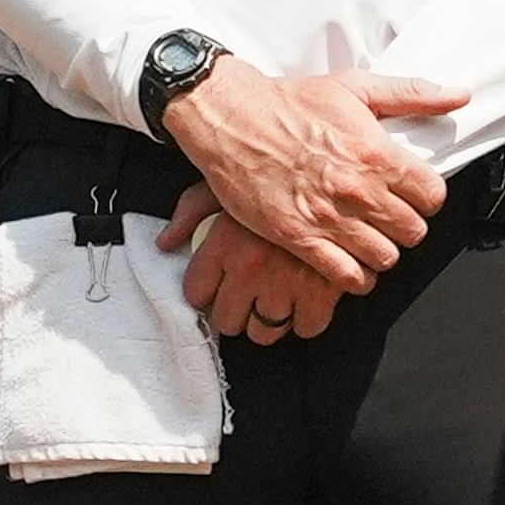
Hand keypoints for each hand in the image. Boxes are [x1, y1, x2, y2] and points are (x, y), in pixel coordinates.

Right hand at [155, 57, 463, 291]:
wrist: (232, 118)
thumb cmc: (290, 102)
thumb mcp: (355, 86)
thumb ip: (413, 94)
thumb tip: (459, 96)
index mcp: (377, 153)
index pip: (433, 196)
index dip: (426, 198)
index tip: (413, 196)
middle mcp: (358, 189)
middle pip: (413, 231)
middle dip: (406, 227)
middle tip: (389, 219)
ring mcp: (329, 217)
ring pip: (385, 258)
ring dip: (382, 252)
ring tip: (370, 241)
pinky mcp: (299, 237)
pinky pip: (346, 276)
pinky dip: (355, 277)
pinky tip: (350, 264)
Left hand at [160, 186, 341, 342]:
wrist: (338, 173)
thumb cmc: (280, 173)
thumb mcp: (227, 181)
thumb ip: (191, 212)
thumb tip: (166, 242)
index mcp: (224, 241)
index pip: (196, 293)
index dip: (203, 292)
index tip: (212, 289)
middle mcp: (251, 267)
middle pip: (226, 320)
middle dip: (232, 311)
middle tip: (243, 297)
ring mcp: (287, 282)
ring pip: (264, 331)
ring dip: (267, 319)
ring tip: (273, 298)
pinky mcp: (324, 292)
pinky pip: (307, 328)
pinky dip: (306, 318)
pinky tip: (305, 298)